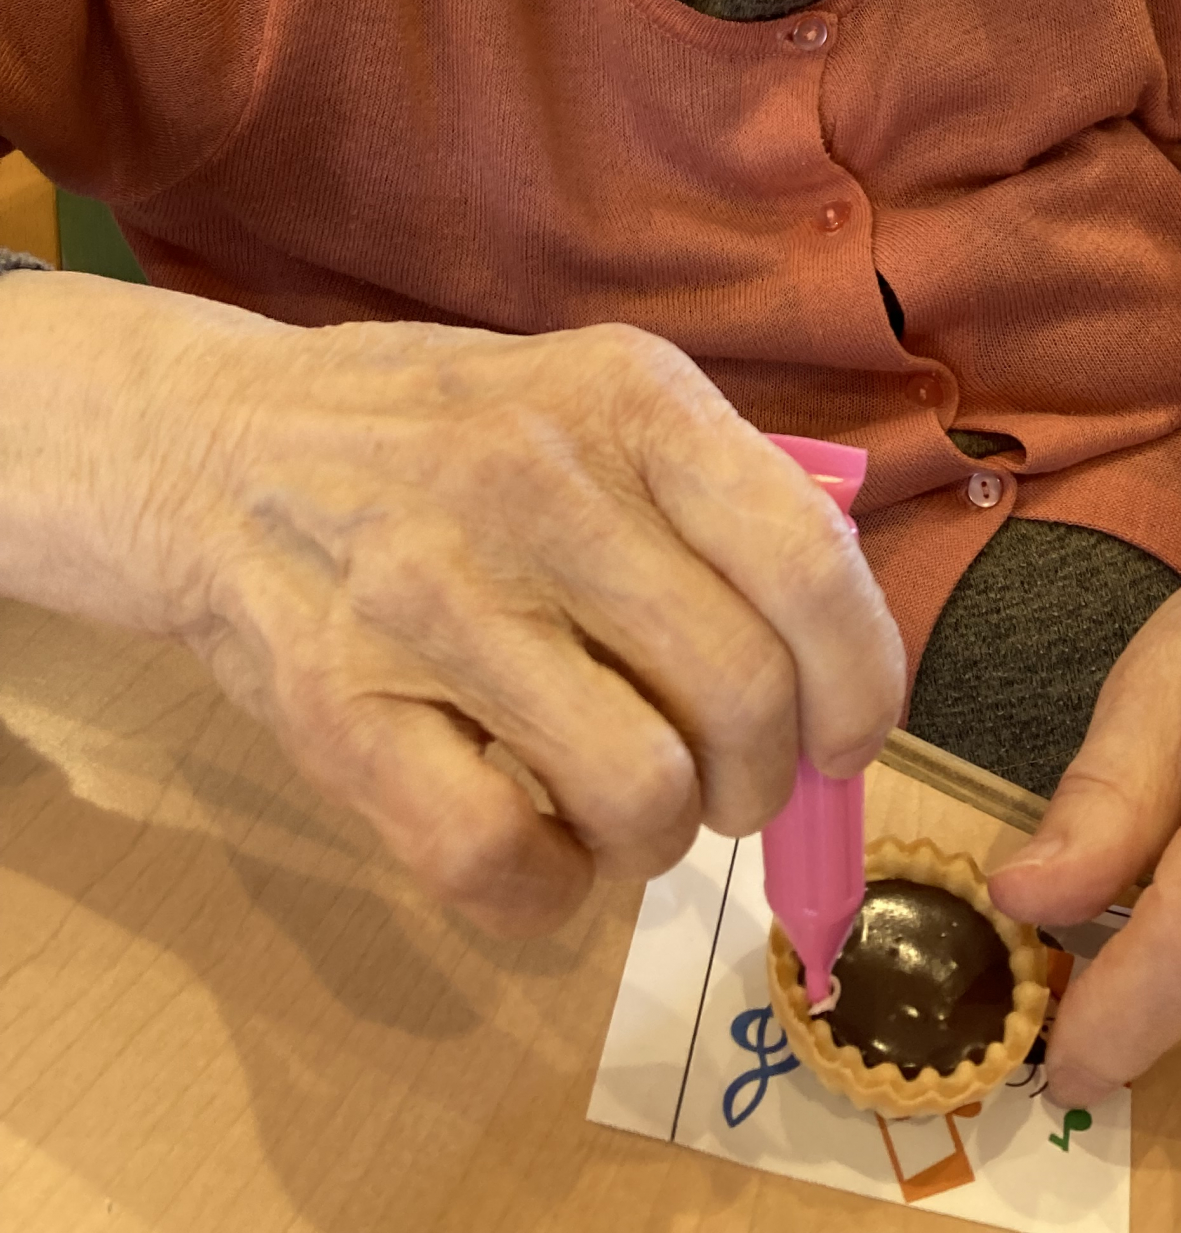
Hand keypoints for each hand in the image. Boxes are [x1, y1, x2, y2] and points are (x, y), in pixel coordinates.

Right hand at [0, 271, 903, 933]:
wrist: (210, 447)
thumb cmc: (440, 437)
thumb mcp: (592, 401)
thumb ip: (719, 501)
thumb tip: (845, 667)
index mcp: (630, 398)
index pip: (810, 563)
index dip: (861, 681)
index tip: (847, 736)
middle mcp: (539, 484)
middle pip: (742, 698)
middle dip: (763, 779)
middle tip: (724, 782)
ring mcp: (431, 597)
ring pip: (643, 793)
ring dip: (661, 840)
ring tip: (627, 805)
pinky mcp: (339, 707)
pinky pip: (501, 862)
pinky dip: (549, 892)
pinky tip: (536, 846)